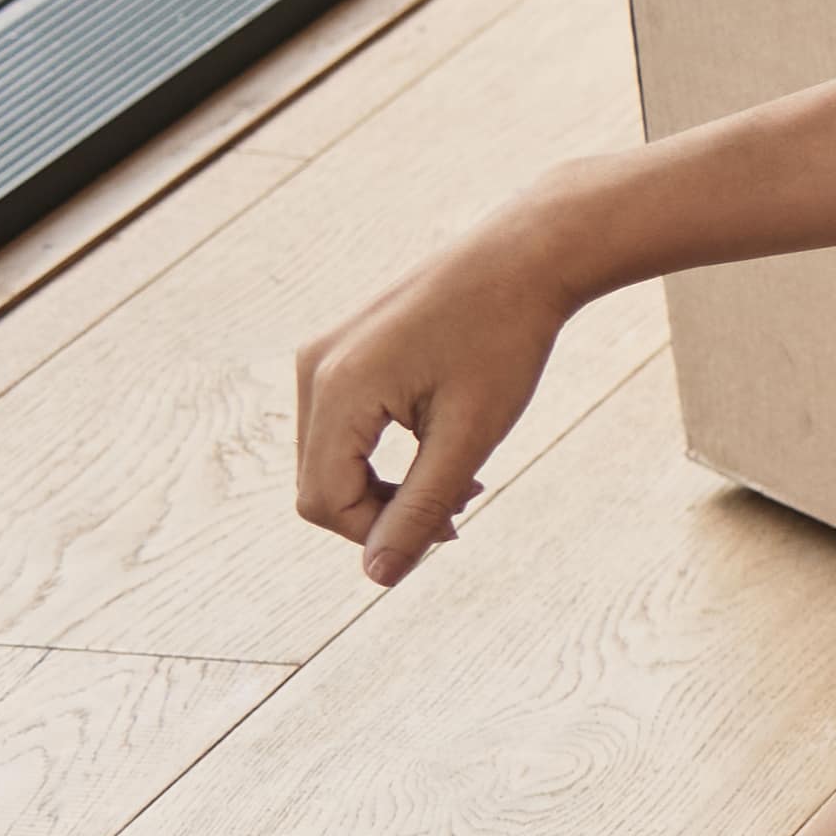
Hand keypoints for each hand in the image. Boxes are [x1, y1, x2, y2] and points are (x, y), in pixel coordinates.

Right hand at [294, 206, 590, 585]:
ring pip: (330, 458)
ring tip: (463, 485)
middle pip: (320, 483)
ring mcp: (321, 356)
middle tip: (460, 513)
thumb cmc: (505, 341)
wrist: (523, 258)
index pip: (324, 502)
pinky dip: (384, 453)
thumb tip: (380, 576)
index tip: (449, 532)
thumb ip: (421, 506)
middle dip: (383, 511)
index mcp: (336, 389)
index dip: (379, 535)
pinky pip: (342, 425)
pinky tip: (443, 450)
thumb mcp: (470, 435)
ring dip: (386, 485)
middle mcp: (313, 370)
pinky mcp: (341, 351)